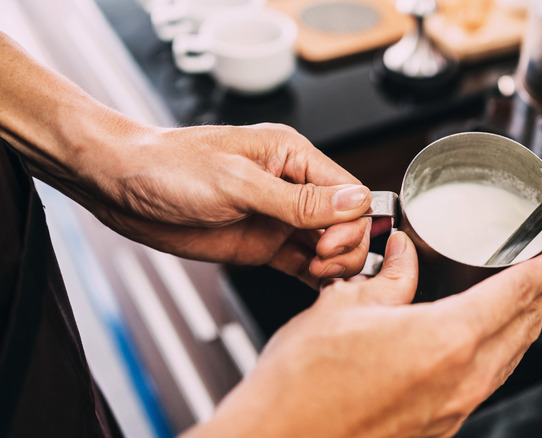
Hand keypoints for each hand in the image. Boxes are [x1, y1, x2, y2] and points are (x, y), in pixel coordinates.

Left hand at [1, 34, 371, 285]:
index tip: (328, 244)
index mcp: (293, 157)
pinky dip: (317, 277)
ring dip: (334, 264)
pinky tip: (317, 285)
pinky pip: (303, 263)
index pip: (348, 191)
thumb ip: (297, 199)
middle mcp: (292, 187)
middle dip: (345, 246)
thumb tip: (354, 202)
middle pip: (346, 222)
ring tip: (317, 274)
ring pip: (330, 245)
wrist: (122, 187)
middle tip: (321, 262)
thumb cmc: (170, 167)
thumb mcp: (238, 183)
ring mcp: (278, 219)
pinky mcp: (263, 245)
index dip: (350, 222)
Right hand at [187, 233, 541, 437]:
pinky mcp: (434, 431)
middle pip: (520, 332)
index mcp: (445, 341)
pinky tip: (483, 350)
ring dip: (523, 331)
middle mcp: (459, 382)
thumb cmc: (303, 385)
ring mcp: (450, 412)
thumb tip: (403, 255)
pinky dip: (494, 359)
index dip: (541, 273)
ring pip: (505, 363)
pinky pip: (481, 386)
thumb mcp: (346, 306)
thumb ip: (388, 278)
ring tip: (529, 309)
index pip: (512, 297)